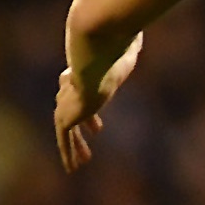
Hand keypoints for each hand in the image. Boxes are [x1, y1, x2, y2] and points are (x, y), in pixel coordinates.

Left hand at [53, 35, 141, 171]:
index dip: (87, 100)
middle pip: (70, 106)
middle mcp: (71, 86)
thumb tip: (140, 35)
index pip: (76, 84)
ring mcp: (66, 101)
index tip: (97, 119)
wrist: (94, 52)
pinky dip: (69, 153)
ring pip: (67, 126)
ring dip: (74, 145)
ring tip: (82, 162)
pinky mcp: (66, 116)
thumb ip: (130, 44)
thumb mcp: (125, 48)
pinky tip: (73, 168)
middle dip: (81, 121)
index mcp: (82, 69)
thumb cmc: (112, 47)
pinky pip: (65, 139)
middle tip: (95, 132)